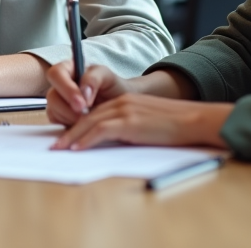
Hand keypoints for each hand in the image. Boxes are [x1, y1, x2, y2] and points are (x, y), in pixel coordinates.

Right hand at [45, 61, 133, 125]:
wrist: (119, 106)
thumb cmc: (112, 87)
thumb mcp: (107, 76)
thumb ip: (93, 78)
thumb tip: (82, 93)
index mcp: (68, 70)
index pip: (56, 73)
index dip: (65, 88)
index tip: (82, 103)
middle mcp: (60, 86)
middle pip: (52, 95)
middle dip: (68, 108)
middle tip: (85, 115)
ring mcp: (58, 102)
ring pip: (53, 111)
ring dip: (71, 118)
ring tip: (89, 120)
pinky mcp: (60, 118)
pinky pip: (57, 124)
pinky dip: (69, 127)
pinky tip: (83, 126)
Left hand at [51, 94, 232, 150]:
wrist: (194, 119)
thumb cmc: (175, 127)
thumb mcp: (147, 125)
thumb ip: (129, 128)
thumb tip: (114, 144)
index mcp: (125, 102)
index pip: (95, 113)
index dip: (79, 126)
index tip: (68, 138)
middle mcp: (121, 102)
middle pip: (88, 117)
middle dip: (70, 132)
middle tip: (56, 145)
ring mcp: (124, 110)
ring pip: (89, 123)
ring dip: (72, 137)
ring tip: (60, 149)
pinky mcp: (129, 121)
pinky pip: (100, 131)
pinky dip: (86, 140)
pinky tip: (76, 149)